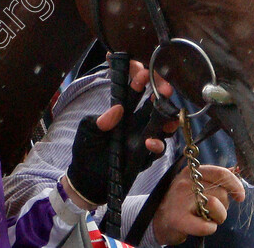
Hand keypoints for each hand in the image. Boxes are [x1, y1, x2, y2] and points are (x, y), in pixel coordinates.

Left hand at [64, 60, 175, 209]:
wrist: (87, 181)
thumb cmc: (85, 150)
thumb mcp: (87, 132)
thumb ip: (99, 121)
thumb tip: (116, 109)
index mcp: (120, 114)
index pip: (132, 95)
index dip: (139, 83)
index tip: (142, 72)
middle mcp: (134, 125)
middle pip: (154, 107)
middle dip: (162, 97)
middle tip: (165, 89)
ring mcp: (141, 140)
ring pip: (162, 127)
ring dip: (167, 120)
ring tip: (167, 118)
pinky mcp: (144, 157)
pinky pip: (157, 149)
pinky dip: (157, 144)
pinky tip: (150, 143)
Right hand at [151, 165, 244, 244]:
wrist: (158, 219)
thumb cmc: (182, 202)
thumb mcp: (194, 183)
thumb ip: (214, 177)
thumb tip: (236, 169)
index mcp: (191, 172)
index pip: (221, 173)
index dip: (235, 185)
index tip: (240, 196)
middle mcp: (185, 183)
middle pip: (221, 193)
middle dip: (223, 205)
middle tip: (209, 209)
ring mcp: (181, 200)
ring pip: (216, 208)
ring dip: (217, 218)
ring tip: (204, 217)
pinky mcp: (179, 219)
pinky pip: (208, 226)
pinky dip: (209, 228)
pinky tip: (201, 226)